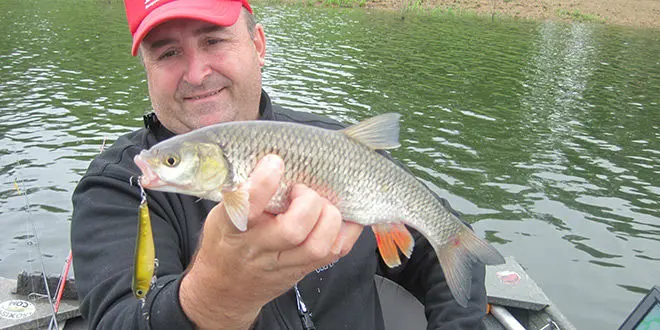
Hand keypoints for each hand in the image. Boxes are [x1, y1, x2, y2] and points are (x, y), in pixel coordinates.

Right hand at [179, 154, 362, 328]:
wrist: (225, 289)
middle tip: (302, 190)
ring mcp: (284, 264)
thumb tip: (270, 155)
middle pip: (293, 229)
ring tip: (320, 204)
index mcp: (233, 228)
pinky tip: (339, 214)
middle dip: (308, 202)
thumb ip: (242, 192)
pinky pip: (336, 251)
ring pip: (318, 245)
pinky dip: (345, 229)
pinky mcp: (303, 271)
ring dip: (329, 217)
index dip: (263, 183)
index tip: (274, 162)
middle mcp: (259, 248)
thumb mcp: (220, 215)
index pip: (245, 207)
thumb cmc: (226, 242)